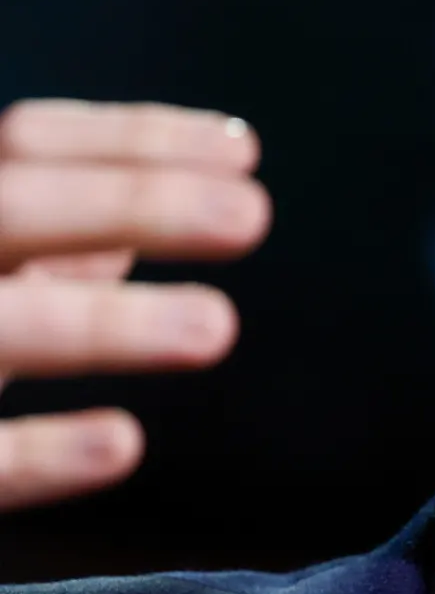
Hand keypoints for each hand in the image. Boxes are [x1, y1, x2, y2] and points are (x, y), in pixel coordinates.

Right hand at [0, 100, 270, 510]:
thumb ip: (33, 253)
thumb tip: (131, 233)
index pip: (22, 143)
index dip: (133, 138)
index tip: (243, 151)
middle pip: (4, 206)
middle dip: (130, 197)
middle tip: (251, 215)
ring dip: (102, 321)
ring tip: (217, 327)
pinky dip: (35, 455)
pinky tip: (121, 445)